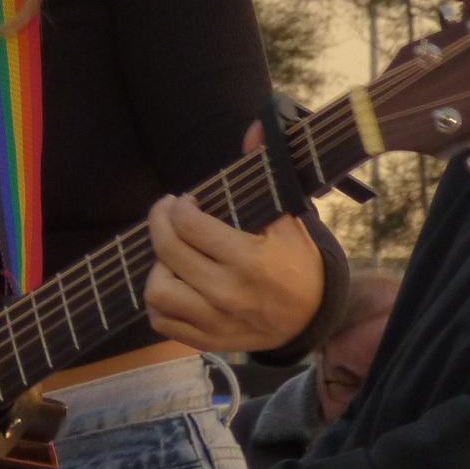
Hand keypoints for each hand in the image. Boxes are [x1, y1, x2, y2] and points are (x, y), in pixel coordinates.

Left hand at [144, 125, 323, 352]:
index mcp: (249, 260)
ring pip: (157, 292)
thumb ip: (267, 171)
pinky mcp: (208, 341)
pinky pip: (162, 322)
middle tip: (166, 212)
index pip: (189, 225)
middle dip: (159, 222)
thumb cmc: (297, 262)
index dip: (179, 206)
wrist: (312, 318)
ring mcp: (216, 322)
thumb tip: (256, 127)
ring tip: (172, 254)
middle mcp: (228, 293)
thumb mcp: (288, 218)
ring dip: (158, 267)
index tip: (186, 201)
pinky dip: (159, 301)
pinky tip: (174, 281)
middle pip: (168, 252)